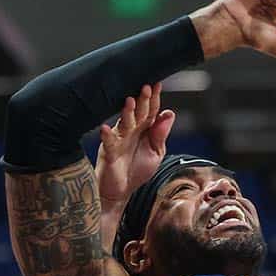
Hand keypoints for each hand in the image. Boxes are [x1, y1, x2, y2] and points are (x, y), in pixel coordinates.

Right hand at [94, 85, 175, 228]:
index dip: (155, 99)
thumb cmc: (137, 170)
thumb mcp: (156, 153)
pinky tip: (106, 129)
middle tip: (146, 87)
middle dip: (143, 101)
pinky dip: (106, 136)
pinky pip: (108, 142)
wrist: (121, 191)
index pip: (151, 111)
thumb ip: (161, 135)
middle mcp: (131, 130)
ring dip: (126, 112)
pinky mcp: (109, 152)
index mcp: (144, 129)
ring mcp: (119, 139)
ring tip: (130, 101)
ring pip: (124, 123)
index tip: (158, 85)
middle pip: (138, 113)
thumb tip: (169, 113)